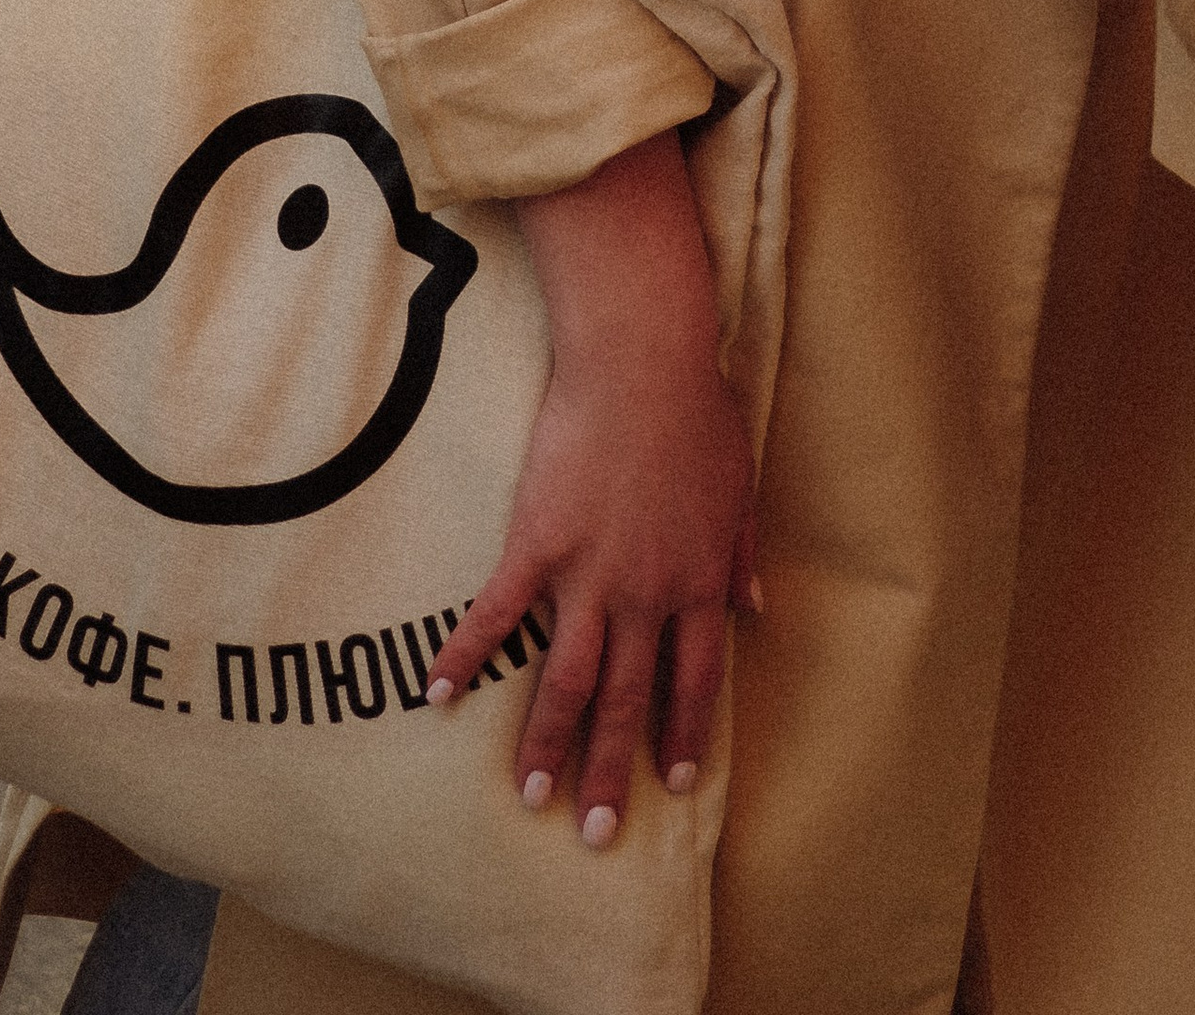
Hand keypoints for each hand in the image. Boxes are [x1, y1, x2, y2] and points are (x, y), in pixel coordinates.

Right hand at [427, 134, 756, 840]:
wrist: (643, 362)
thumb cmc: (697, 415)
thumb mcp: (738, 490)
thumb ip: (743, 557)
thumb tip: (756, 609)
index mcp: (699, 581)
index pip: (694, 680)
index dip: (681, 733)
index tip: (671, 783)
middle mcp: (646, 594)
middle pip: (628, 699)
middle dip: (612, 771)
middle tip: (596, 833)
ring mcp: (589, 575)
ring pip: (567, 680)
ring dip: (547, 744)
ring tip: (530, 798)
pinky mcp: (537, 545)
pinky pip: (496, 617)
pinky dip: (465, 659)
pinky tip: (438, 698)